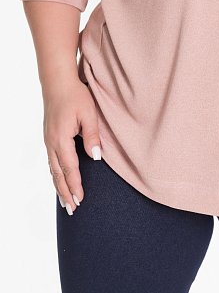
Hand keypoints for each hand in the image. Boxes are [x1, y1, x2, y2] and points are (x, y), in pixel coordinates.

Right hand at [43, 76, 101, 214]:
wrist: (57, 82)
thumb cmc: (76, 95)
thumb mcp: (89, 113)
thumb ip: (92, 136)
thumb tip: (96, 157)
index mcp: (61, 139)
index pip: (70, 168)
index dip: (75, 185)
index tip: (81, 200)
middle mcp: (52, 143)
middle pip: (58, 174)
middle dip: (65, 192)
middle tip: (73, 209)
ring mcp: (48, 141)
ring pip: (53, 170)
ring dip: (59, 186)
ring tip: (66, 202)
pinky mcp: (49, 137)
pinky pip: (52, 162)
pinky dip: (56, 175)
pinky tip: (60, 180)